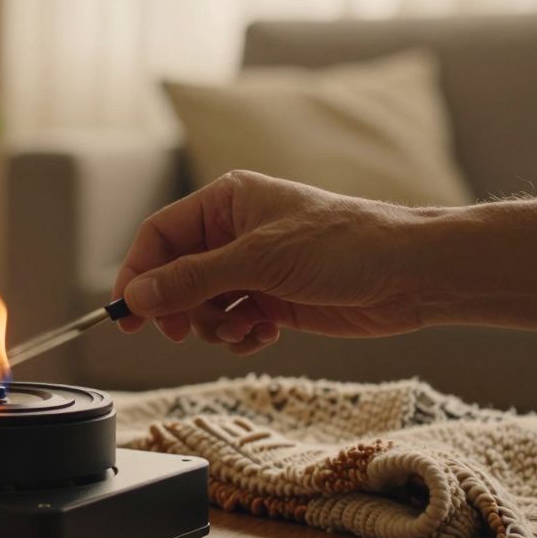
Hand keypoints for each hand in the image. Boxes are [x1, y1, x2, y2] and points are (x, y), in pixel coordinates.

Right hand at [112, 171, 426, 354]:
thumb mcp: (258, 261)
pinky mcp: (273, 300)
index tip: (126, 311)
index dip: (137, 271)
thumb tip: (138, 296)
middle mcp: (235, 232)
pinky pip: (230, 322)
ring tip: (242, 329)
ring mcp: (254, 268)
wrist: (410, 275)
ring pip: (201, 304)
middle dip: (177, 306)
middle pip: (175, 274)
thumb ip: (192, 279)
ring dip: (212, 325)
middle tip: (177, 333)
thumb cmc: (343, 246)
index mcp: (227, 202)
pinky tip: (264, 334)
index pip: (160, 234)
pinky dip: (238, 335)